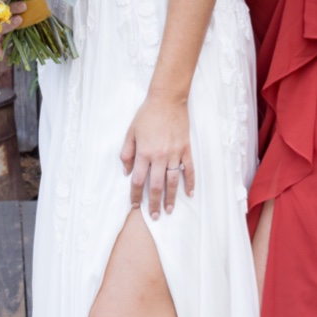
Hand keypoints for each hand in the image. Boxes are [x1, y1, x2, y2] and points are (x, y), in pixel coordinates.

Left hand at [120, 92, 194, 218]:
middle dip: (154, 203)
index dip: (136, 195)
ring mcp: (175, 153)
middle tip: (154, 216)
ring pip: (173, 181)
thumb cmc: (147, 114)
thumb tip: (127, 171)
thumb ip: (127, 153)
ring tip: (170, 210)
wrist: (167, 99)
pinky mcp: (186, 149)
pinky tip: (189, 193)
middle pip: (156, 186)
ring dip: (171, 197)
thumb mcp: (131, 132)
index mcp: (144, 152)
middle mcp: (159, 156)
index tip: (135, 205)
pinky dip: (190, 182)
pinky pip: (189, 169)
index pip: (138, 180)